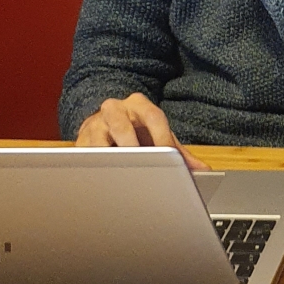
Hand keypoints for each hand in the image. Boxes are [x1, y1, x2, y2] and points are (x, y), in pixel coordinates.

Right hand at [76, 93, 209, 170]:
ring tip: (117, 174)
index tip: (169, 157)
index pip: (153, 117)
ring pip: (98, 138)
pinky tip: (101, 178)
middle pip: (121, 124)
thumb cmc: (137, 132)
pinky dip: (93, 168)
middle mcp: (115, 109)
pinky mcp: (81, 139)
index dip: (161, 137)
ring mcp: (96, 123)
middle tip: (140, 166)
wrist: (104, 122)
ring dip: (108, 157)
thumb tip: (202, 171)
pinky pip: (84, 154)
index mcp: (139, 105)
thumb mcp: (159, 137)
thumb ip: (180, 154)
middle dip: (131, 146)